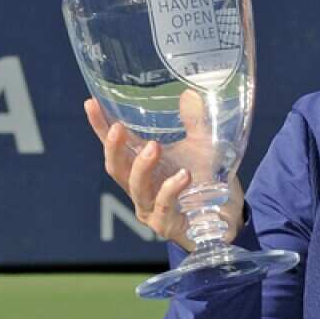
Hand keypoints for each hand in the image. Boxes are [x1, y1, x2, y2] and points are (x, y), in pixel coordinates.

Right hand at [85, 91, 244, 251]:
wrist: (228, 217)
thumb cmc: (207, 182)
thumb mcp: (202, 148)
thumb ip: (195, 123)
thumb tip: (190, 93)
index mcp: (142, 168)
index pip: (116, 146)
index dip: (100, 127)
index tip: (90, 103)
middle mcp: (140, 189)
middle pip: (116, 169)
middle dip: (113, 149)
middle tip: (118, 128)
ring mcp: (150, 209)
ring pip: (136, 188)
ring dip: (142, 167)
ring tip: (154, 147)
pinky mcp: (166, 225)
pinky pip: (164, 205)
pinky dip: (171, 189)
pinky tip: (183, 176)